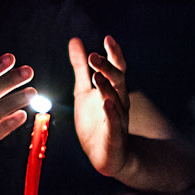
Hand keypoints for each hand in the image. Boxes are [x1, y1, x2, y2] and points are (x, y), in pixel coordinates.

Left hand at [70, 36, 131, 177]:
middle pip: (117, 81)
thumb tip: (75, 40)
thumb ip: (81, 68)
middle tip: (94, 57)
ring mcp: (119, 119)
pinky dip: (112, 114)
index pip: (117, 69)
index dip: (114, 54)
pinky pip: (115, 124)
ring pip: (117, 101)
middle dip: (107, 68)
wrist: (104, 155)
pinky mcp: (114, 137)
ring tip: (97, 76)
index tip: (108, 38)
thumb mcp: (83, 91)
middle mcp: (119, 102)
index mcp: (113, 90)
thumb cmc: (96, 121)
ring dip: (107, 88)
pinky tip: (107, 103)